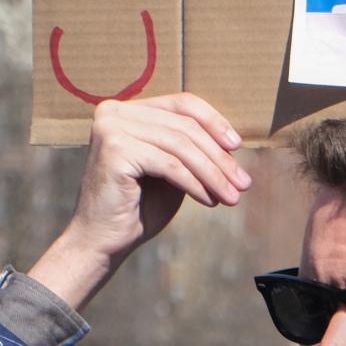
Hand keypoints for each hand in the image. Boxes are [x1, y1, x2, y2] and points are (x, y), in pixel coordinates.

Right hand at [28, 93, 248, 311]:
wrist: (102, 241)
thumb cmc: (140, 206)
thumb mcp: (172, 168)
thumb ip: (192, 147)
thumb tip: (233, 139)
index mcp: (126, 109)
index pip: (182, 104)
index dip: (214, 122)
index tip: (238, 147)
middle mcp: (114, 111)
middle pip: (184, 126)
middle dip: (219, 157)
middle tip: (243, 183)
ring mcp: (111, 128)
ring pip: (180, 146)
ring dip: (213, 173)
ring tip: (232, 195)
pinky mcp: (114, 150)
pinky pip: (169, 164)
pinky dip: (195, 183)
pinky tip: (209, 201)